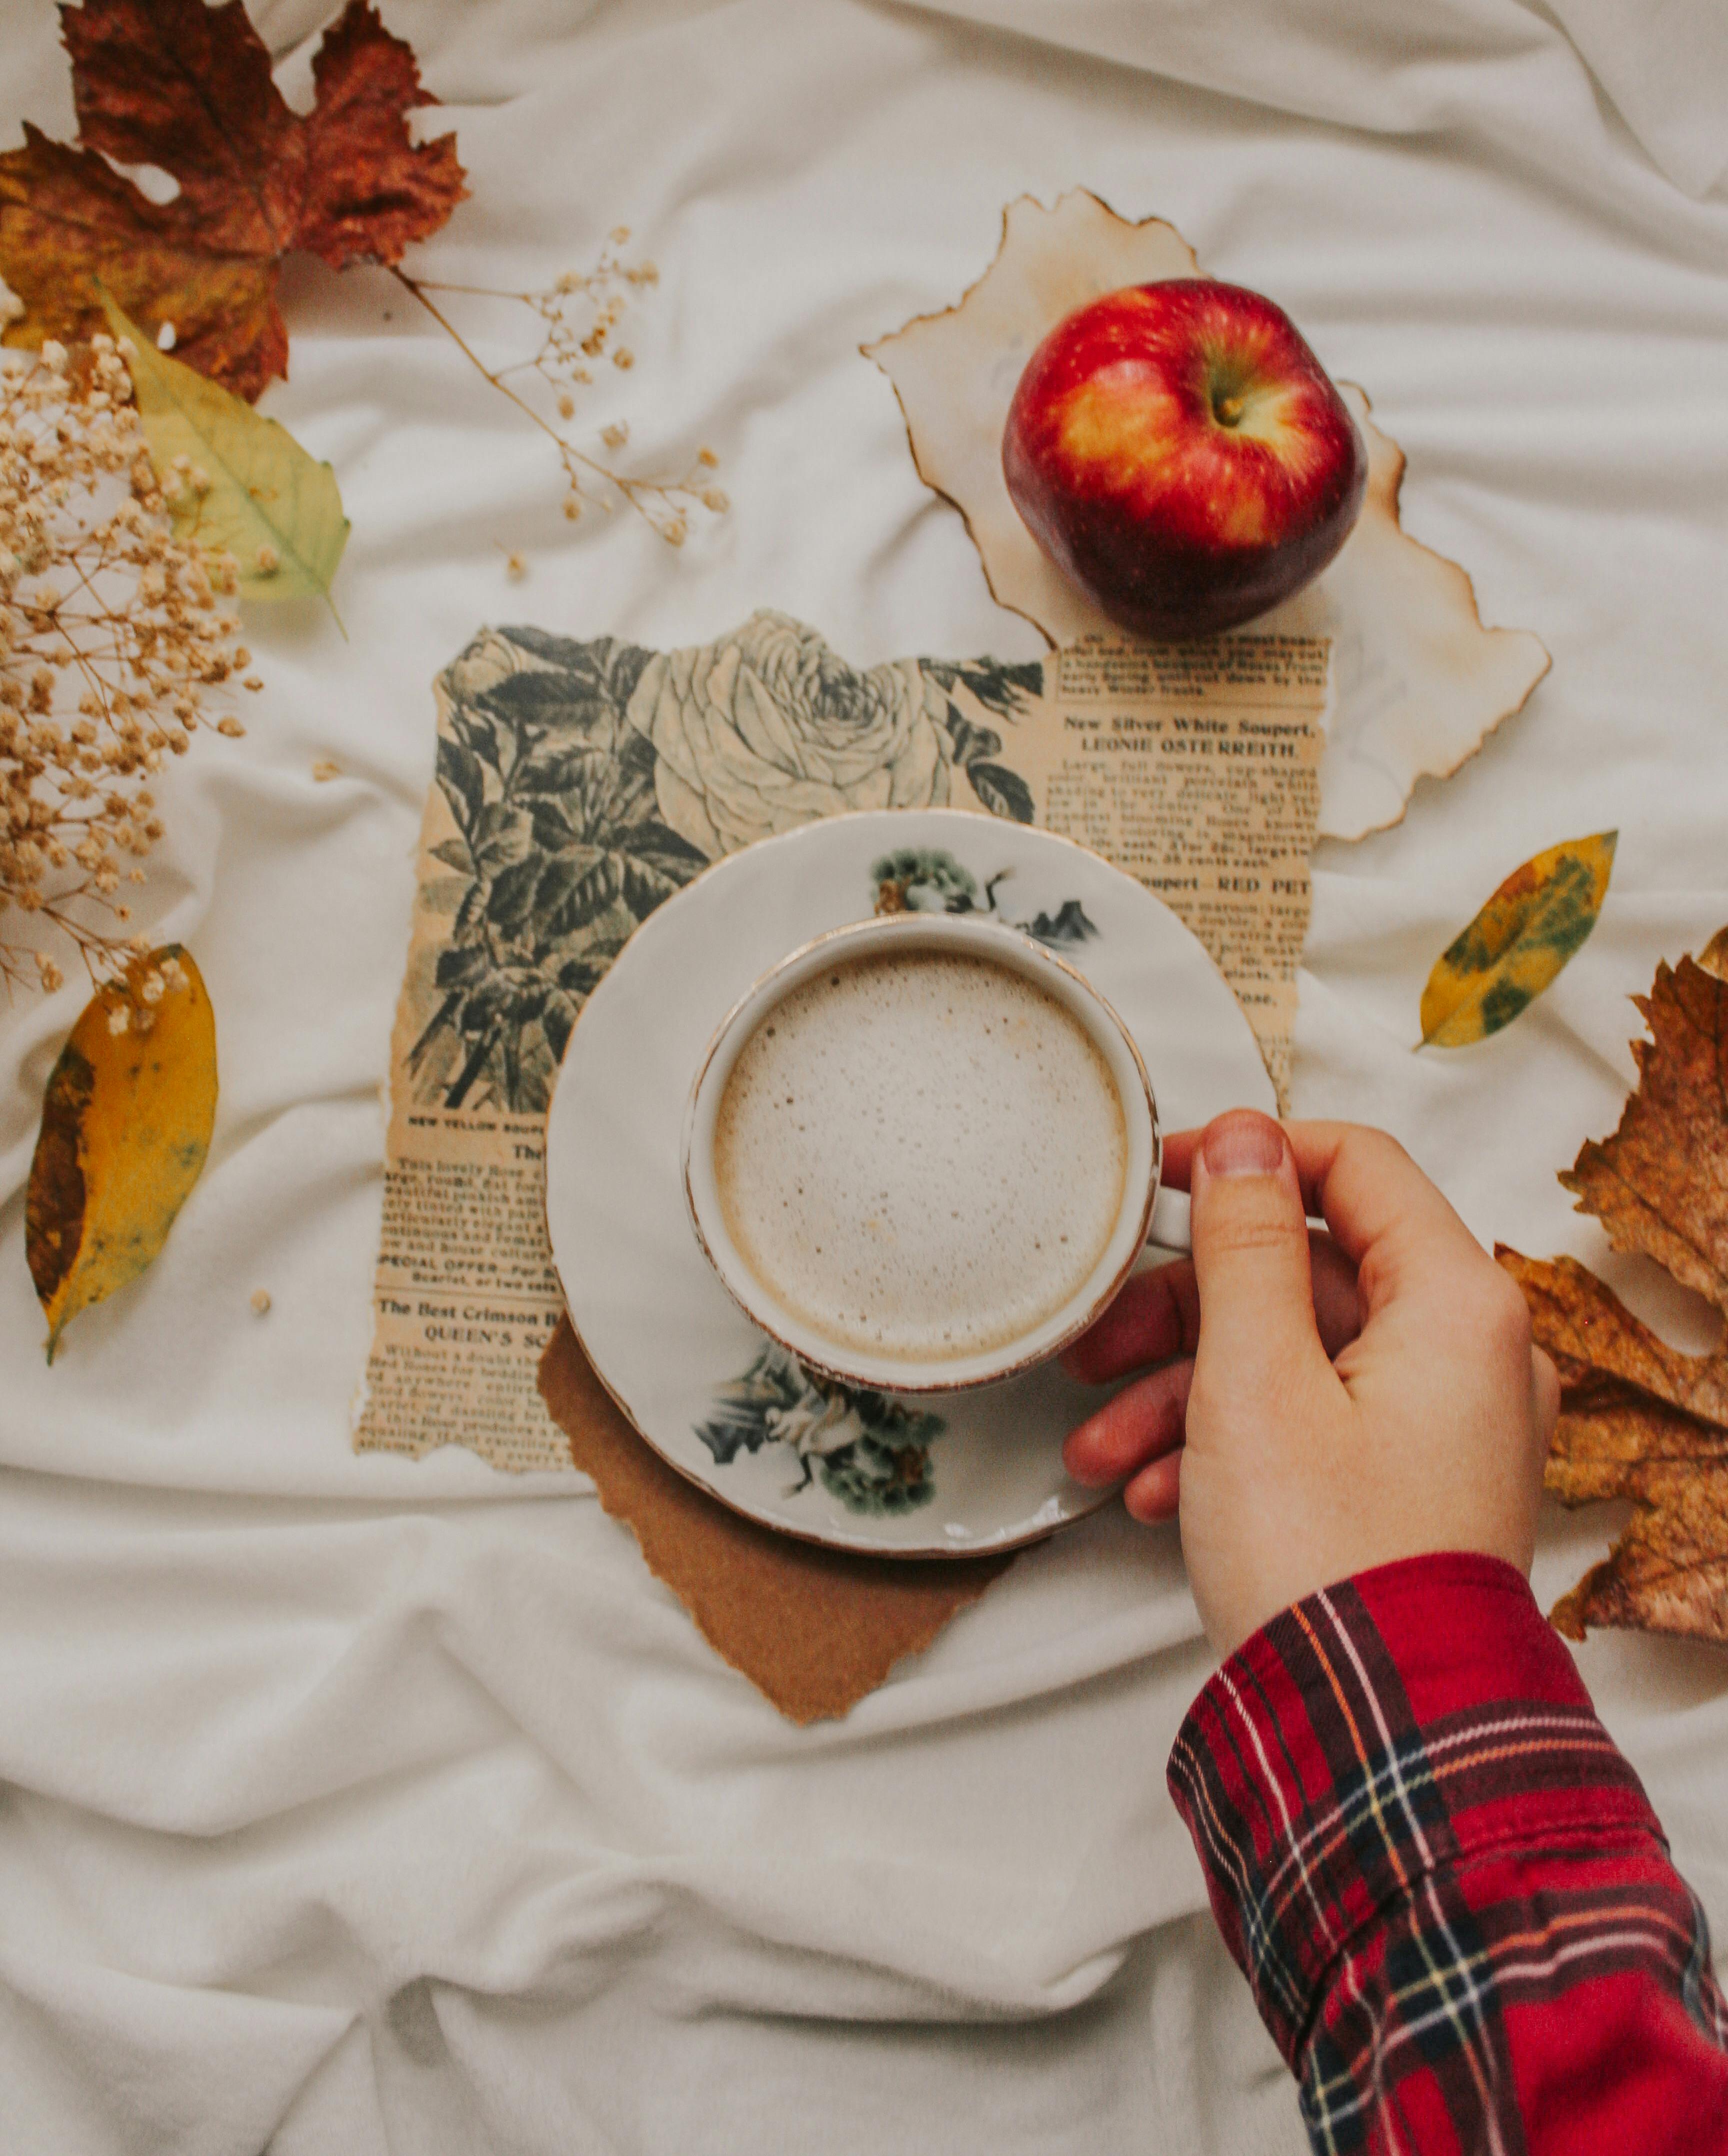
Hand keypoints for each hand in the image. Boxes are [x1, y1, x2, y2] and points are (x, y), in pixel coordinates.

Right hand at [1061, 1113, 1557, 1656]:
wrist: (1370, 1740)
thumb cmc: (1328, 1572)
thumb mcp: (1254, 1379)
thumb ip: (1246, 1245)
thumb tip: (1245, 1143)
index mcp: (1455, 1306)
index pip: (1355, 1167)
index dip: (1248, 1159)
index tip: (1166, 1176)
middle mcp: (1467, 1358)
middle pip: (1306, 1275)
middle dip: (1184, 1312)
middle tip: (1103, 1338)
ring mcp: (1443, 1428)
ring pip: (1293, 1360)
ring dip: (1183, 1392)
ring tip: (1102, 1445)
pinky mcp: (1410, 1487)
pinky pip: (1309, 1428)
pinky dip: (1226, 1444)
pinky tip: (1158, 1490)